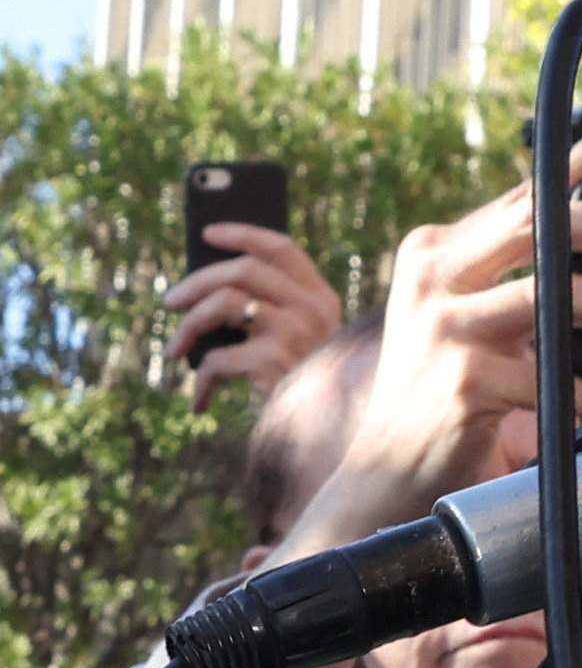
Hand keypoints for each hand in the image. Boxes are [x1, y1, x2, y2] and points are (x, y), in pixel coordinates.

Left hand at [164, 225, 344, 403]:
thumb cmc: (300, 385)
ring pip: (223, 303)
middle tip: (170, 301)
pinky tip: (200, 401)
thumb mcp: (297, 340)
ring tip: (176, 350)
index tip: (207, 233)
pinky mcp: (273, 360)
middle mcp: (311, 307)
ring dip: (187, 327)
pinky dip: (200, 381)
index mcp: (320, 296)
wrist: (324, 434)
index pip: (281, 248)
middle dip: (197, 281)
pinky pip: (217, 358)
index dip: (243, 235)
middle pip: (243, 269)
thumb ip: (271, 310)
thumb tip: (206, 287)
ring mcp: (294, 331)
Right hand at [270, 115, 581, 567]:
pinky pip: (554, 377)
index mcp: (434, 253)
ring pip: (555, 297)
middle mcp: (432, 280)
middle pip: (539, 229)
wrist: (381, 471)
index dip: (573, 162)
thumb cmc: (438, 388)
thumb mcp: (465, 313)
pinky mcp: (464, 382)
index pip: (517, 198)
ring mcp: (445, 331)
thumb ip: (512, 270)